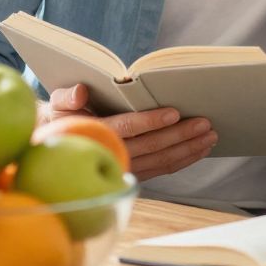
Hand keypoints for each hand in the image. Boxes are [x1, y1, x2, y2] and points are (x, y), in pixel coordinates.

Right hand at [37, 83, 217, 181]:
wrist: (56, 147)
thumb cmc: (60, 119)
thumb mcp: (55, 105)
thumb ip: (66, 97)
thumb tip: (80, 92)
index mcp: (92, 134)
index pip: (124, 128)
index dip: (149, 122)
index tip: (174, 113)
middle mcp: (110, 155)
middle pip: (150, 147)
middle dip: (180, 136)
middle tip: (206, 123)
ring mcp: (124, 168)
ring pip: (160, 162)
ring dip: (187, 150)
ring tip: (210, 136)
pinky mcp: (134, 173)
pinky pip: (162, 169)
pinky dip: (183, 160)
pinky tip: (200, 149)